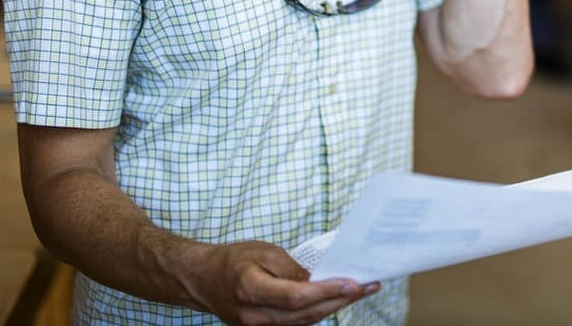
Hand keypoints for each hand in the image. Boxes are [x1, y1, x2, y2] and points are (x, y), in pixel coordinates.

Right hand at [188, 241, 376, 325]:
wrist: (203, 280)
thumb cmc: (233, 260)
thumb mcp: (263, 252)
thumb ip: (291, 269)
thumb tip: (319, 281)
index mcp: (250, 289)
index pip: (295, 296)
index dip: (327, 291)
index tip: (353, 282)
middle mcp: (254, 316)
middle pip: (305, 314)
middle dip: (340, 300)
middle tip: (368, 286)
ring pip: (304, 323)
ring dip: (334, 308)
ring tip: (359, 292)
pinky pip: (296, 325)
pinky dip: (318, 313)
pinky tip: (336, 301)